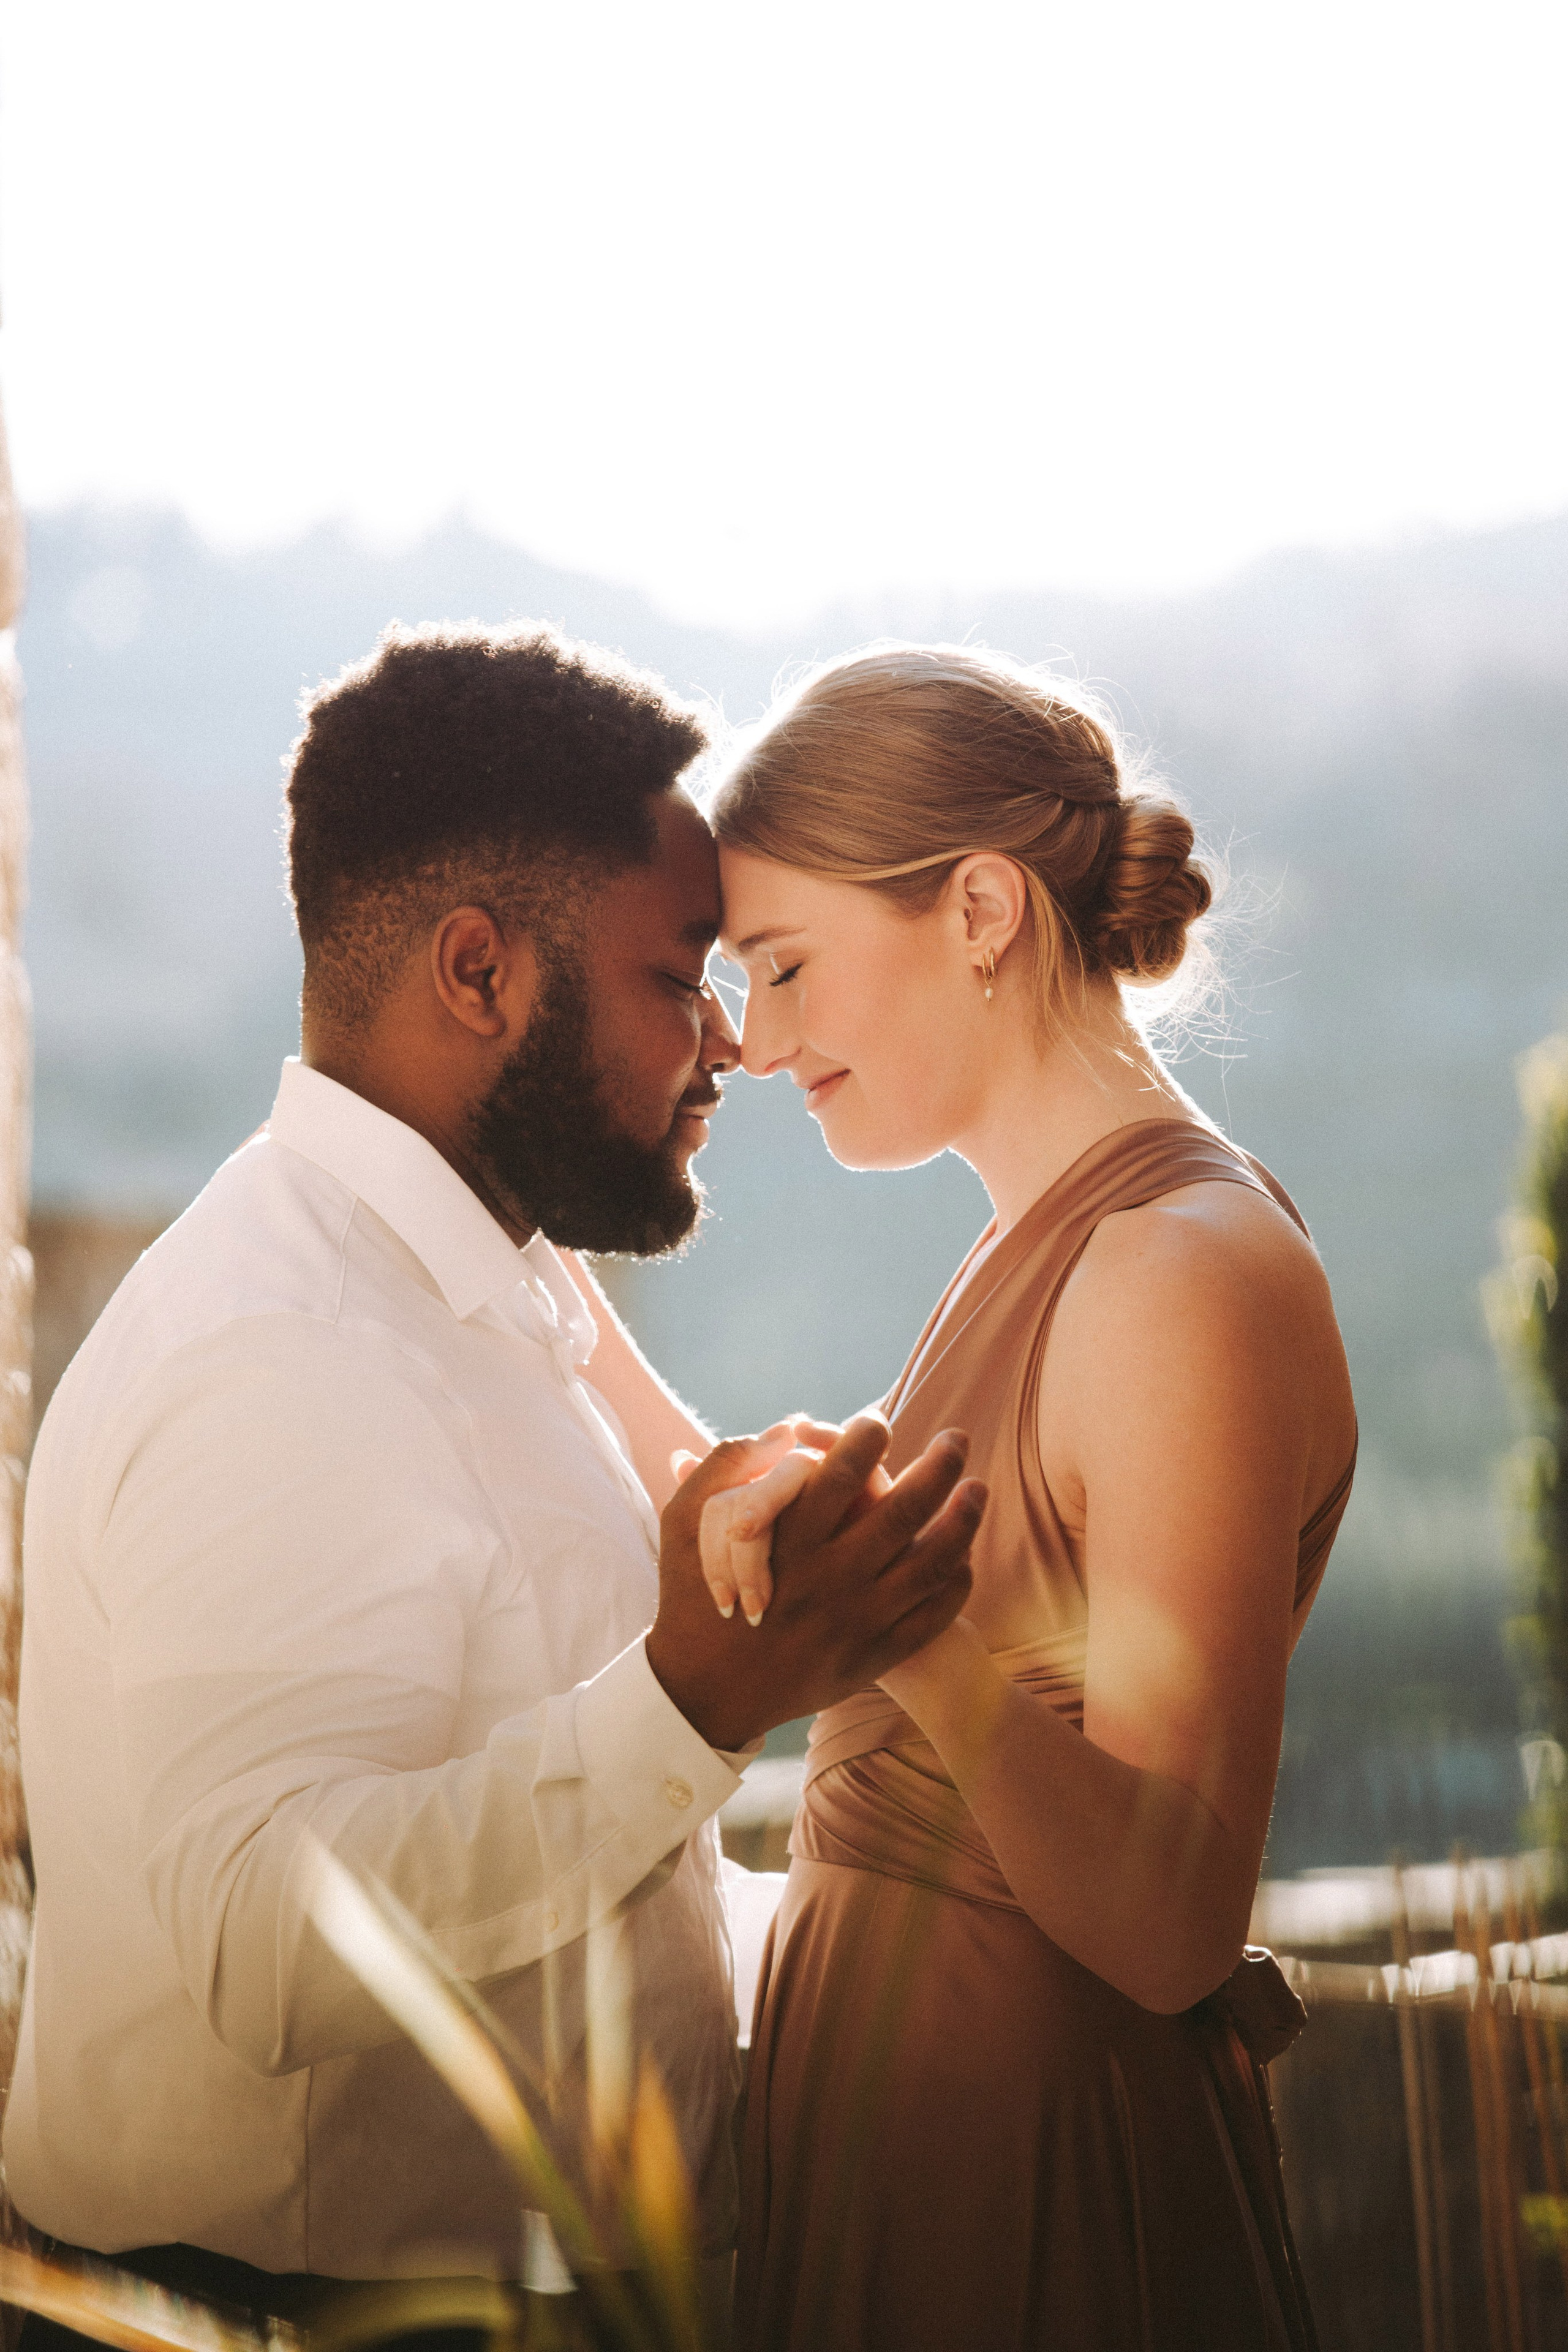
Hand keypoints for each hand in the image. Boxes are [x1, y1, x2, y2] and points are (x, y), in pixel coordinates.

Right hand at [645, 1416, 986, 1751]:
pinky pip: (932, 1617)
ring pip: (931, 1563)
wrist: (704, 1692)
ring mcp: (856, 1622)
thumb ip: (723, 1467)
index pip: (842, 1473)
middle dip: (939, 1465)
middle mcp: (828, 1580)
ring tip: (978, 1489)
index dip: (868, 1435)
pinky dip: (956, 1583)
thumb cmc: (693, 1597)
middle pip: (904, 1510)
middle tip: (957, 1438)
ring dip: (963, 1520)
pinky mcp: (872, 1658)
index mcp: (785, 1542)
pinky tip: (963, 1557)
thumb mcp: (683, 1525)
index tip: (879, 1418)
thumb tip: (782, 1429)